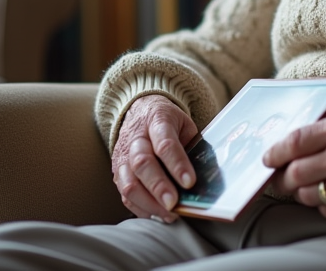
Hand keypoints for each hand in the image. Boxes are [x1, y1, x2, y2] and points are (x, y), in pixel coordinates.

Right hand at [110, 94, 198, 222]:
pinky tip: (158, 214)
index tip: (190, 182)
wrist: (139, 111)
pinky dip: (141, 208)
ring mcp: (123, 156)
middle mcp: (135, 139)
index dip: (177, 164)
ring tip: (170, 214)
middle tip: (174, 203)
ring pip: (128, 183)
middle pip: (142, 164)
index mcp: (157, 121)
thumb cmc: (168, 123)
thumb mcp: (184, 125)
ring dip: (149, 203)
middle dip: (159, 187)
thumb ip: (193, 147)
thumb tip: (208, 178)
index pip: (165, 143)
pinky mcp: (117, 173)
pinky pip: (124, 195)